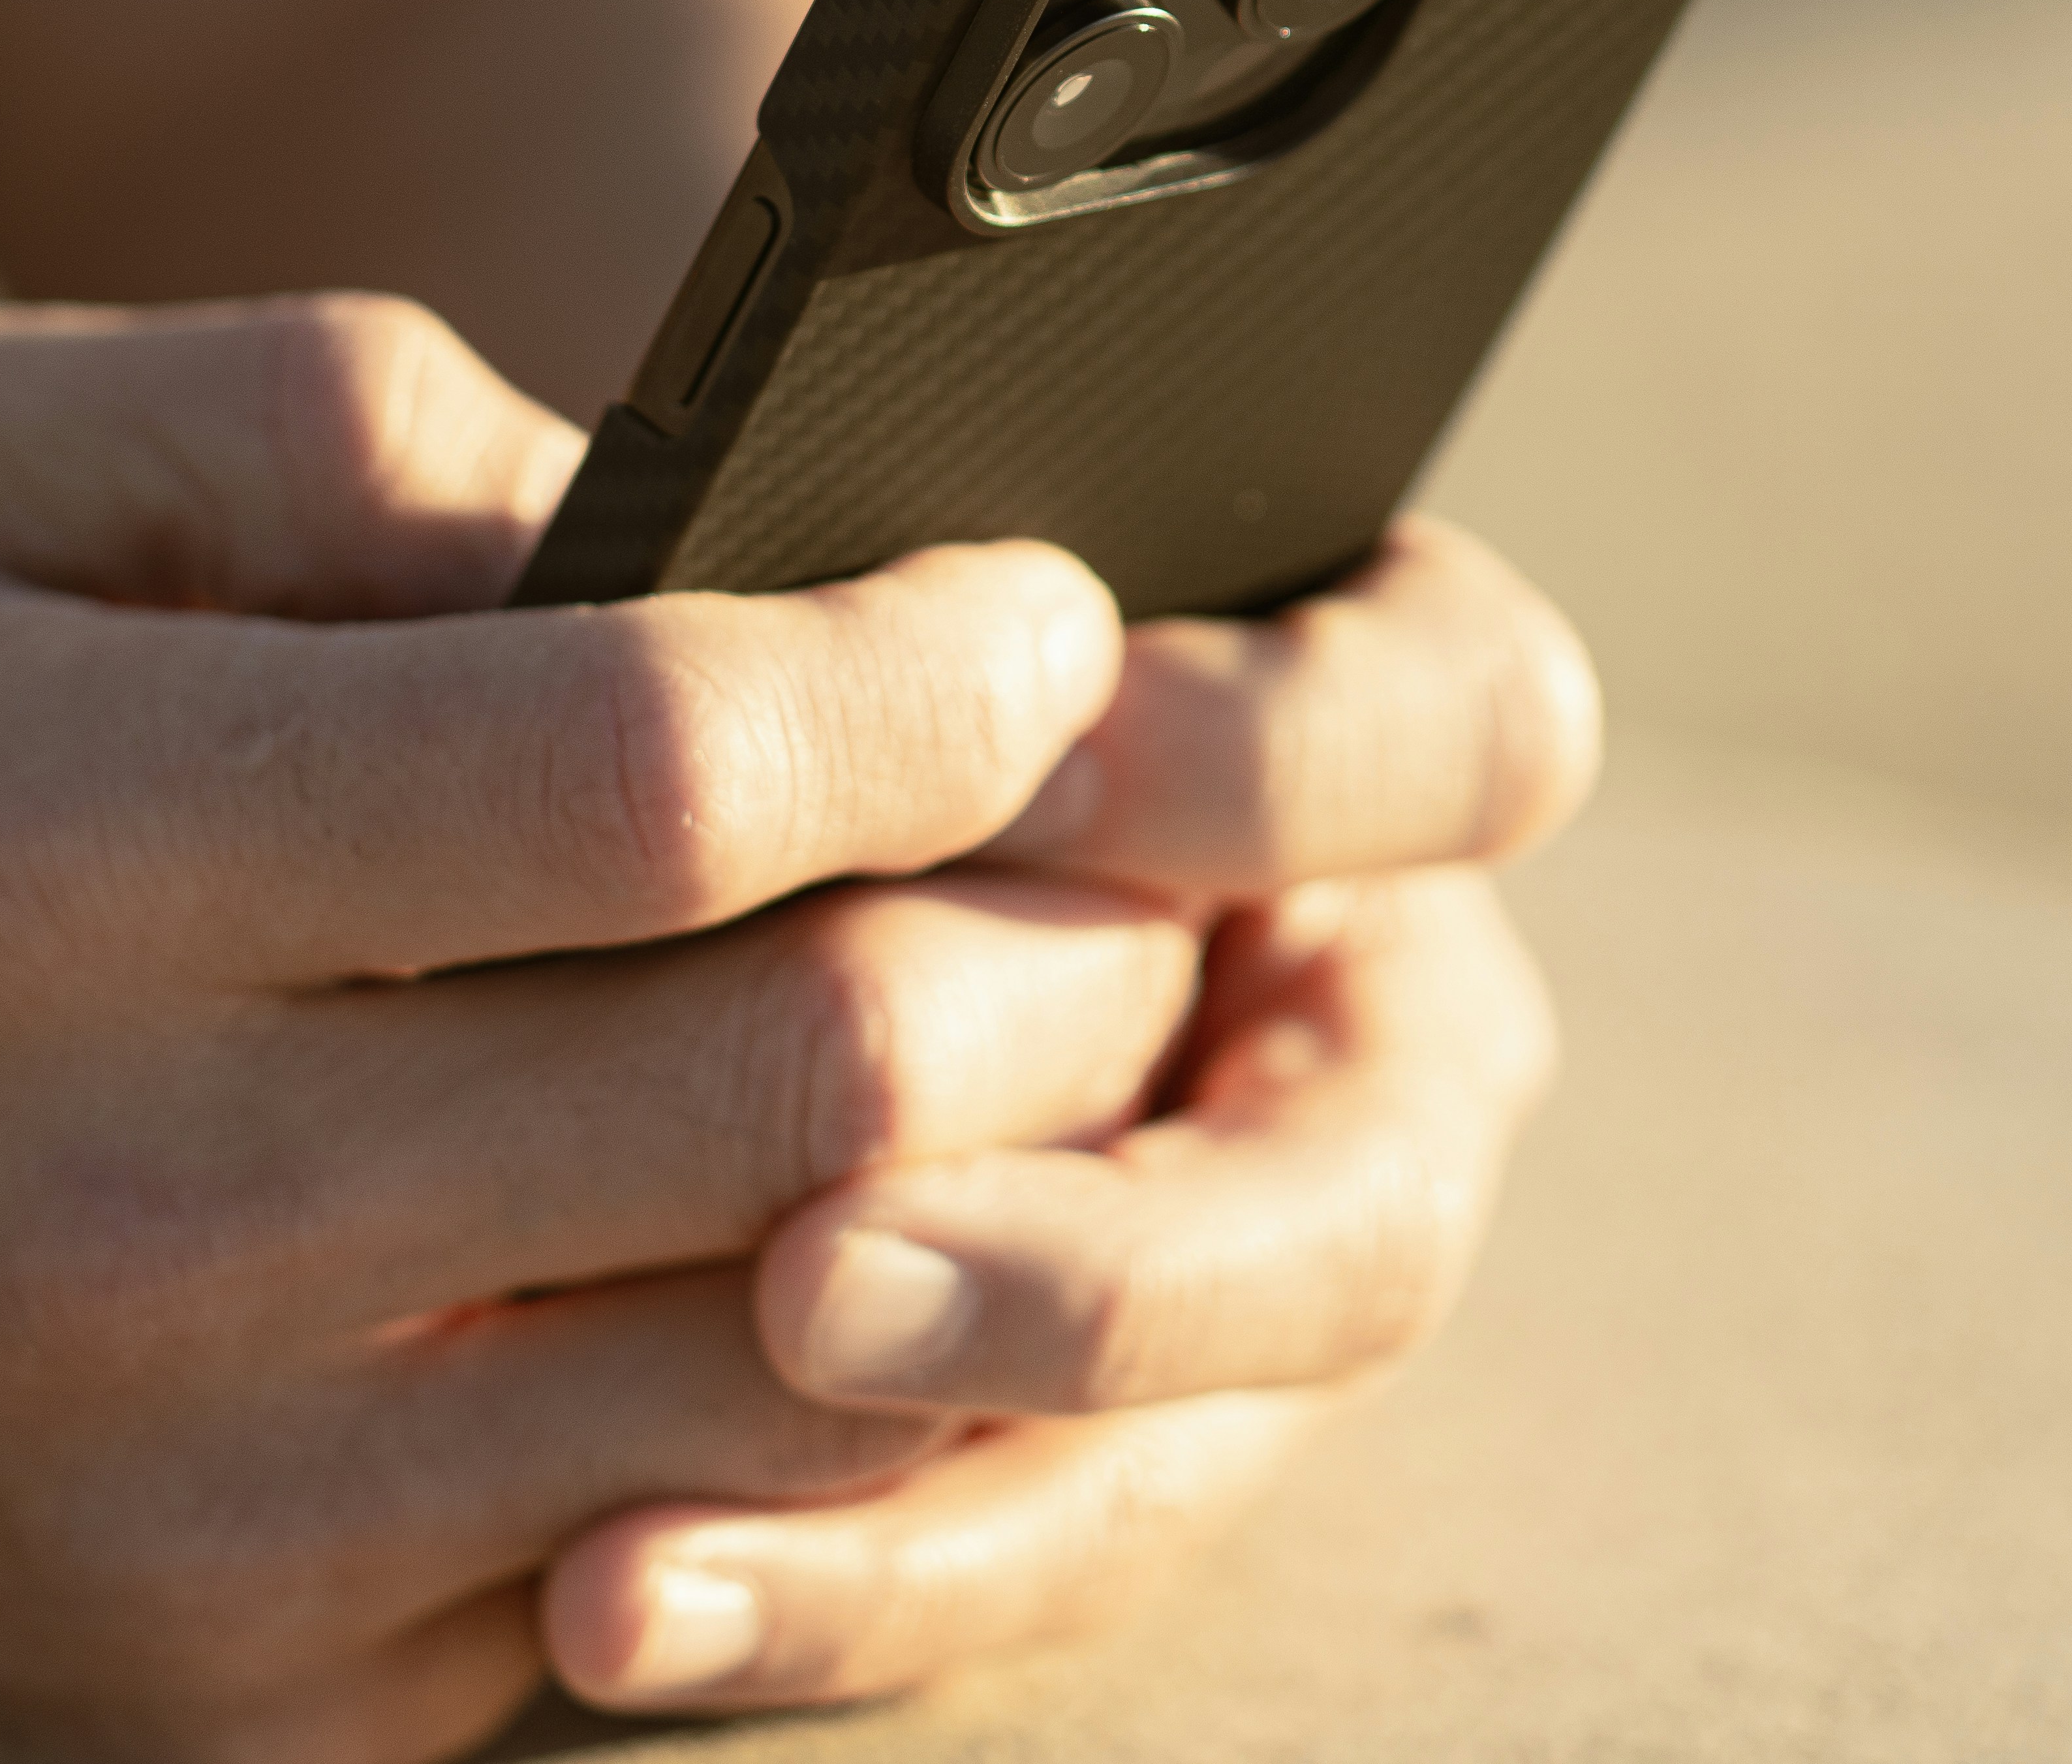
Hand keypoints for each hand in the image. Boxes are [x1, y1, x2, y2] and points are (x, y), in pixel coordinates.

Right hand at [0, 300, 1186, 1763]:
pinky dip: (838, 1386)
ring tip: (1055, 1005)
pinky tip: (859, 1218)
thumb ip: (336, 428)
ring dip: (1021, 1170)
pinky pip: (686, 1556)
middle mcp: (146, 1232)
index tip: (1038, 617)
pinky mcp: (245, 1702)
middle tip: (1121, 813)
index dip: (932, 680)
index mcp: (74, 868)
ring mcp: (205, 1524)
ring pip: (816, 1366)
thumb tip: (701, 520)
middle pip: (811, 1090)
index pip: (661, 778)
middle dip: (1064, 926)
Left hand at [541, 520, 1601, 1712]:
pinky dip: (831, 1587)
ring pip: (1203, 1439)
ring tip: (632, 1552)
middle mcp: (1349, 1005)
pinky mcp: (1098, 1426)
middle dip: (1107, 1263)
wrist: (639, 791)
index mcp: (1356, 718)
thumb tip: (643, 576)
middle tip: (809, 1272)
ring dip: (945, 1497)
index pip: (1467, 721)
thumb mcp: (739, 479)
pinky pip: (1022, 1547)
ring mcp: (1248, 1245)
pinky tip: (603, 1592)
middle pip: (1369, 1190)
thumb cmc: (745, 558)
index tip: (1036, 760)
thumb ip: (762, 516)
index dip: (1279, 758)